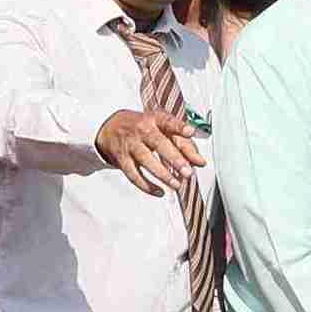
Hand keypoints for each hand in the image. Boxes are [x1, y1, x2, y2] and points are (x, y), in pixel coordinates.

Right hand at [94, 107, 208, 193]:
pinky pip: (133, 174)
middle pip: (158, 143)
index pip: (168, 122)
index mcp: (155, 119)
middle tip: (187, 172)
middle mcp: (142, 130)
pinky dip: (146, 185)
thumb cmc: (144, 127)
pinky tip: (159, 191)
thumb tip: (199, 162)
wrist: (111, 127)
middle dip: (174, 158)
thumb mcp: (163, 128)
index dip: (179, 126)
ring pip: (145, 160)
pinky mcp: (122, 159)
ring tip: (176, 185)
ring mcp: (131, 144)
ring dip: (162, 174)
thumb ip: (183, 143)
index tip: (190, 131)